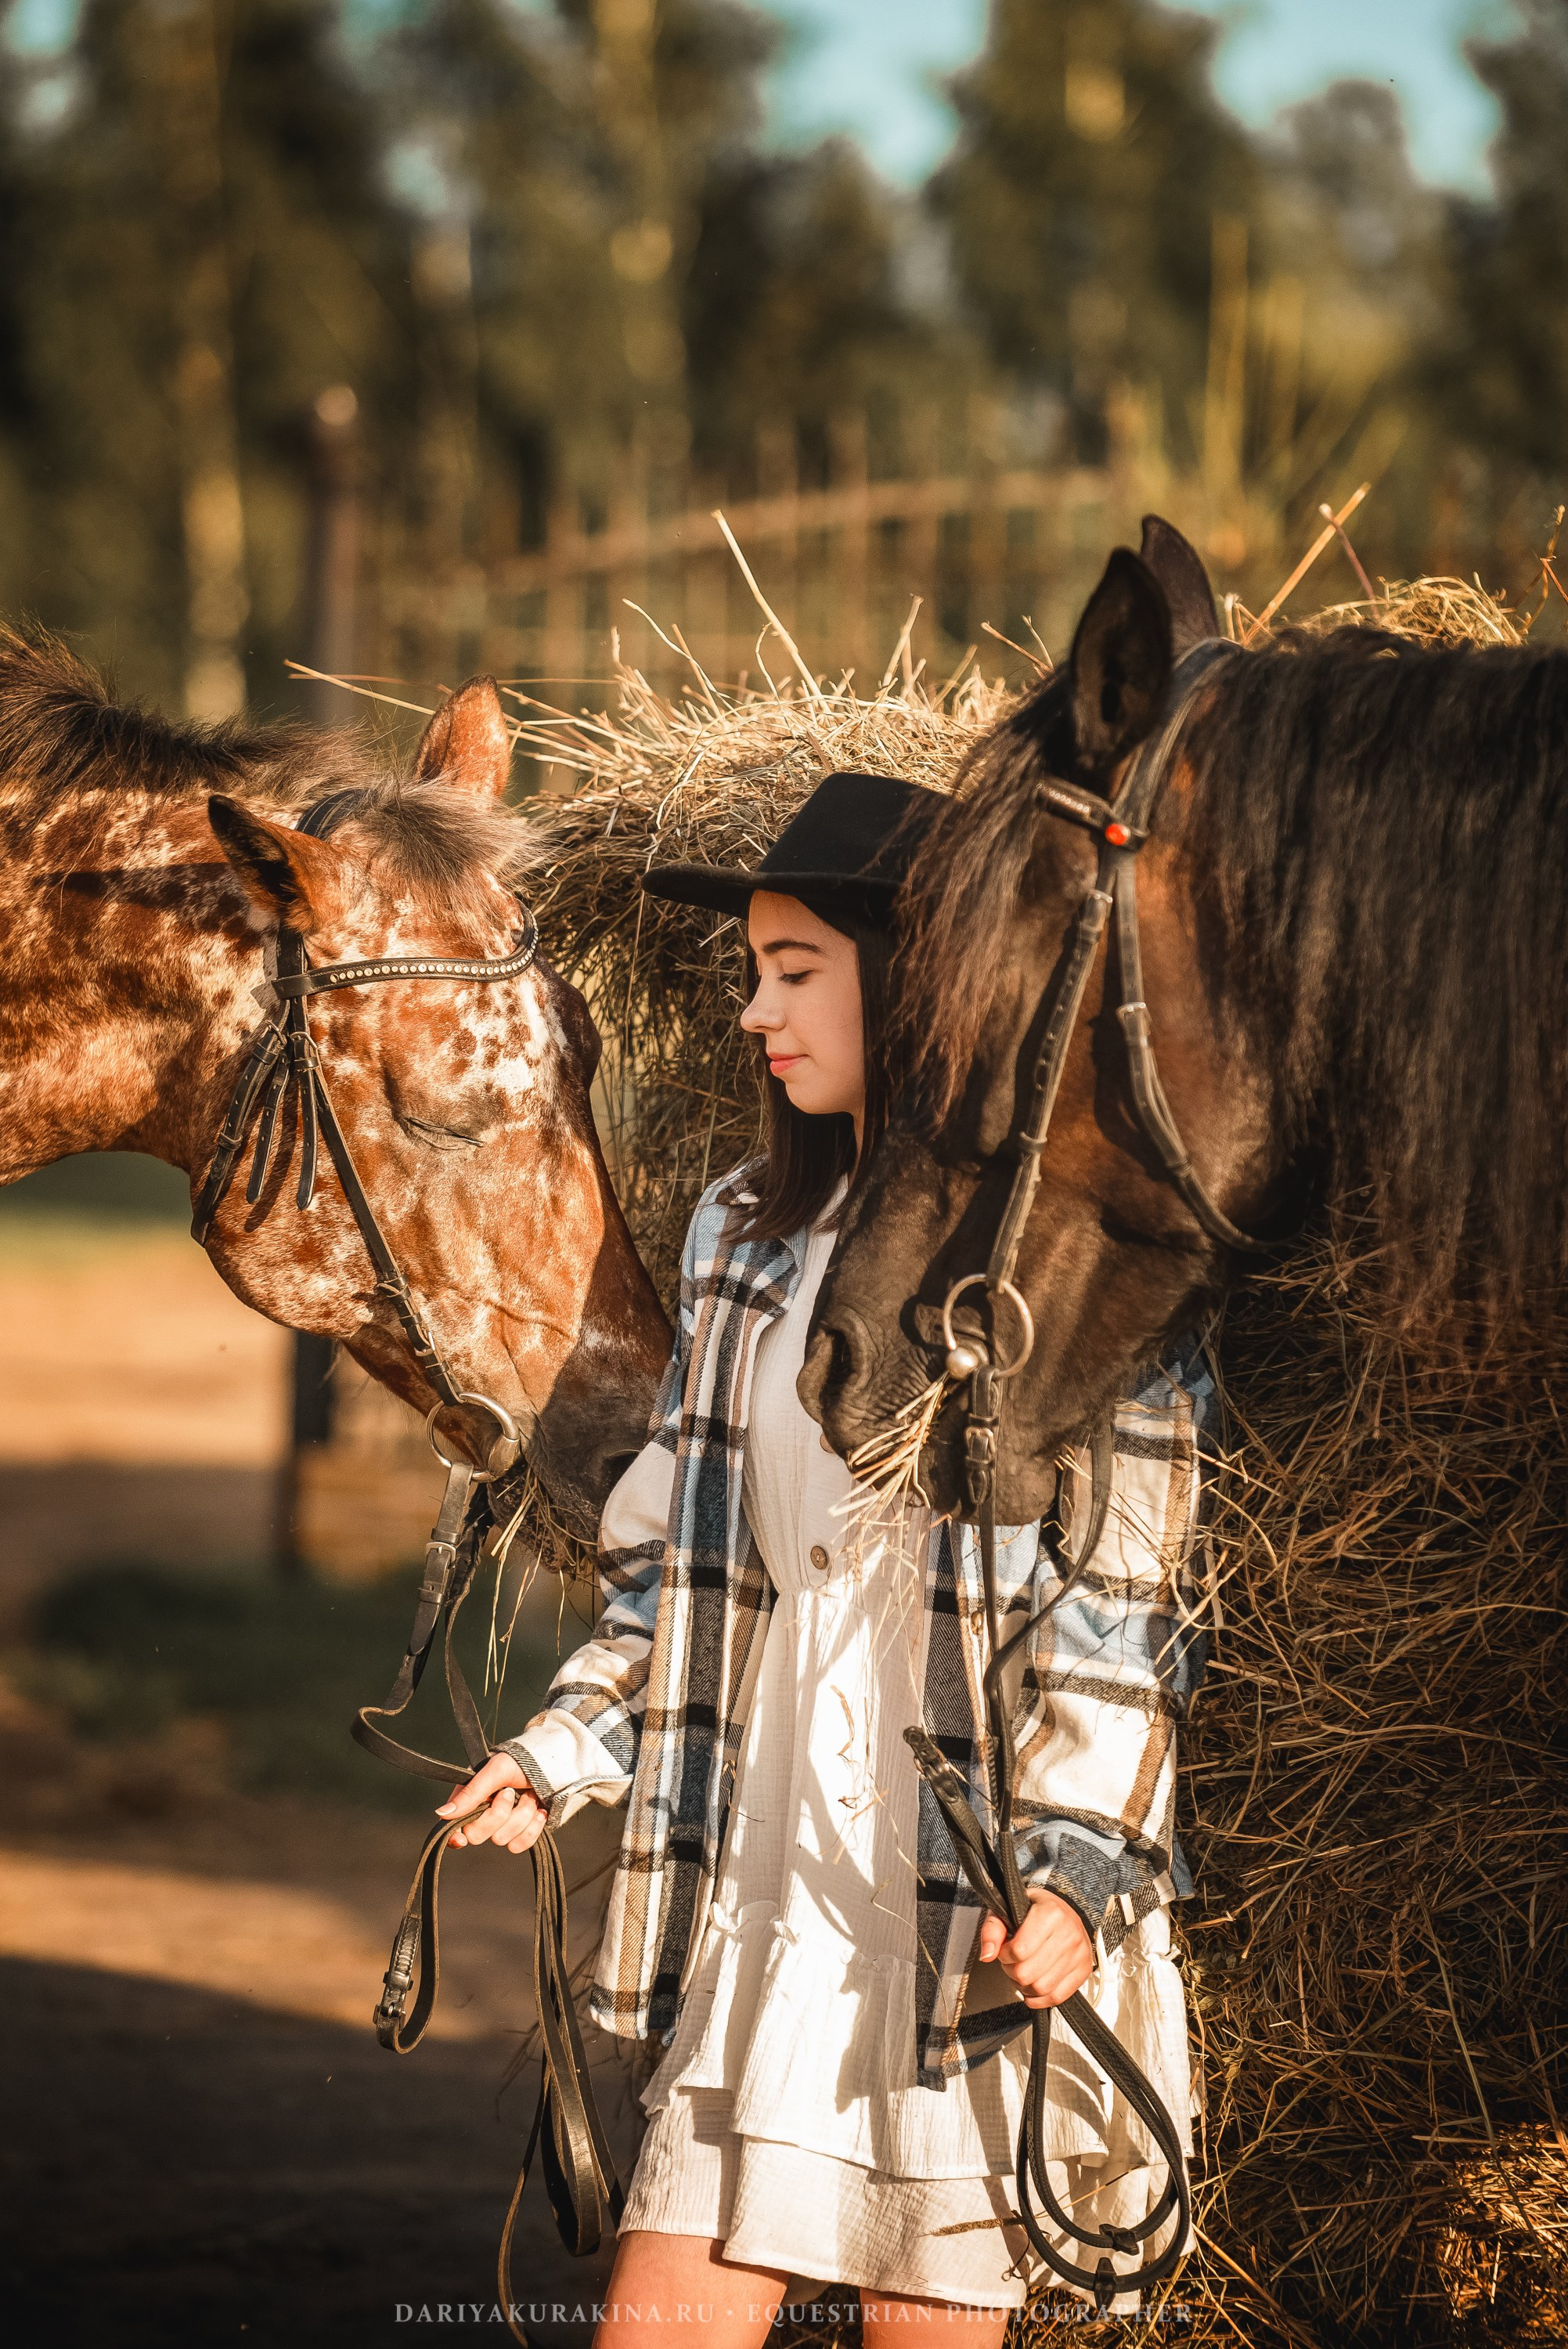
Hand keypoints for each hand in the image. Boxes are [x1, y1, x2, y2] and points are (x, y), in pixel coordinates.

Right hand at [436, 1750, 547, 1854]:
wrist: (555, 1765)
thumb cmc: (521, 1762)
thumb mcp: (495, 1771)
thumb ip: (470, 1793)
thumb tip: (441, 1814)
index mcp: (470, 1799)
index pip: (454, 1827)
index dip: (456, 1837)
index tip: (462, 1839)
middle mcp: (483, 1815)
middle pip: (477, 1836)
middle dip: (499, 1814)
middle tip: (511, 1793)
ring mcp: (504, 1826)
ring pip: (502, 1840)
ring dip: (521, 1815)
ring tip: (529, 1795)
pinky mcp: (522, 1834)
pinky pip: (520, 1846)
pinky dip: (533, 1827)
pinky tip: (540, 1810)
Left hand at [978, 1889, 1093, 2008]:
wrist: (1064, 1912)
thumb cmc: (1034, 1910)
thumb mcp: (1009, 1909)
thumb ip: (993, 1928)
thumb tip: (987, 1955)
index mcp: (1051, 1913)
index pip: (1020, 1950)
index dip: (1004, 1955)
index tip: (1005, 1950)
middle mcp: (1069, 1933)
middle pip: (1028, 1973)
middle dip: (1012, 1972)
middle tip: (1012, 1963)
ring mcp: (1079, 1953)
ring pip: (1041, 1988)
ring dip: (1024, 1986)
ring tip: (1022, 1972)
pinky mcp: (1084, 1970)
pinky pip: (1057, 1997)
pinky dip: (1039, 1999)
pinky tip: (1032, 1988)